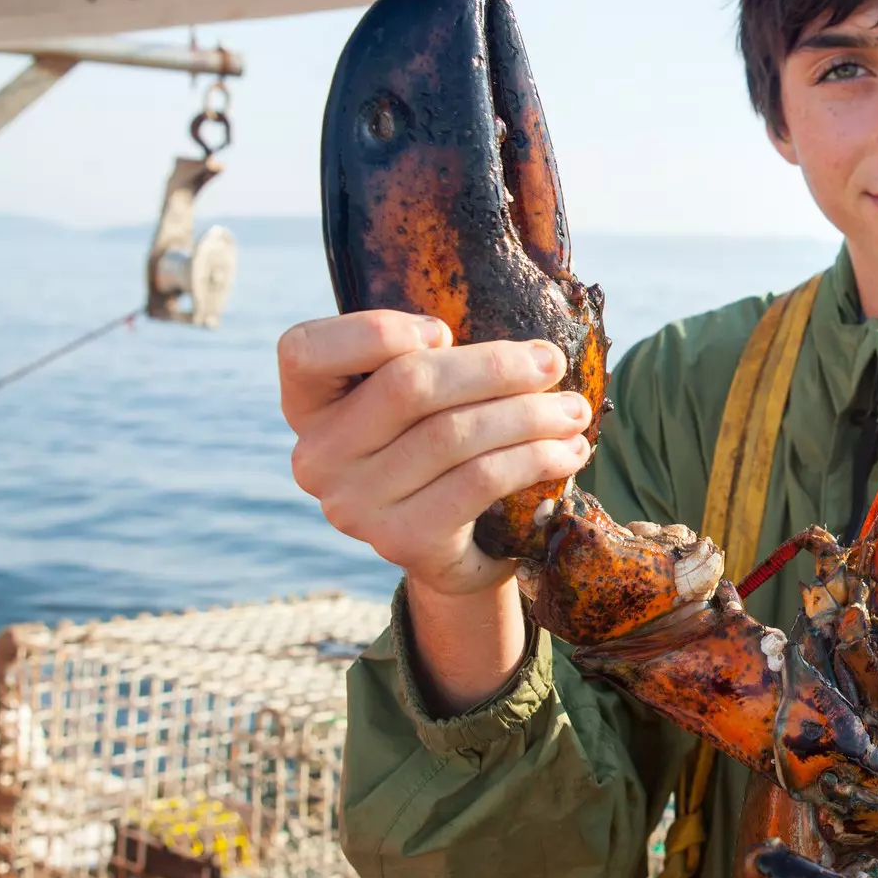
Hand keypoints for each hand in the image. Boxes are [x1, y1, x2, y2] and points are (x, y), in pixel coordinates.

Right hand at [277, 311, 592, 595]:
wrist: (450, 547)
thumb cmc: (437, 450)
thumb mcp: (419, 402)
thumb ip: (437, 362)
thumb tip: (533, 353)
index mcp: (309, 404)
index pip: (304, 350)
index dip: (374, 331)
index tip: (444, 329)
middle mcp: (318, 456)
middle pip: (407, 386)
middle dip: (493, 368)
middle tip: (551, 362)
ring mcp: (354, 504)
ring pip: (453, 435)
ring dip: (529, 416)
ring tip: (573, 411)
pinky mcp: (401, 541)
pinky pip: (479, 481)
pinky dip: (534, 458)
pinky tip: (569, 452)